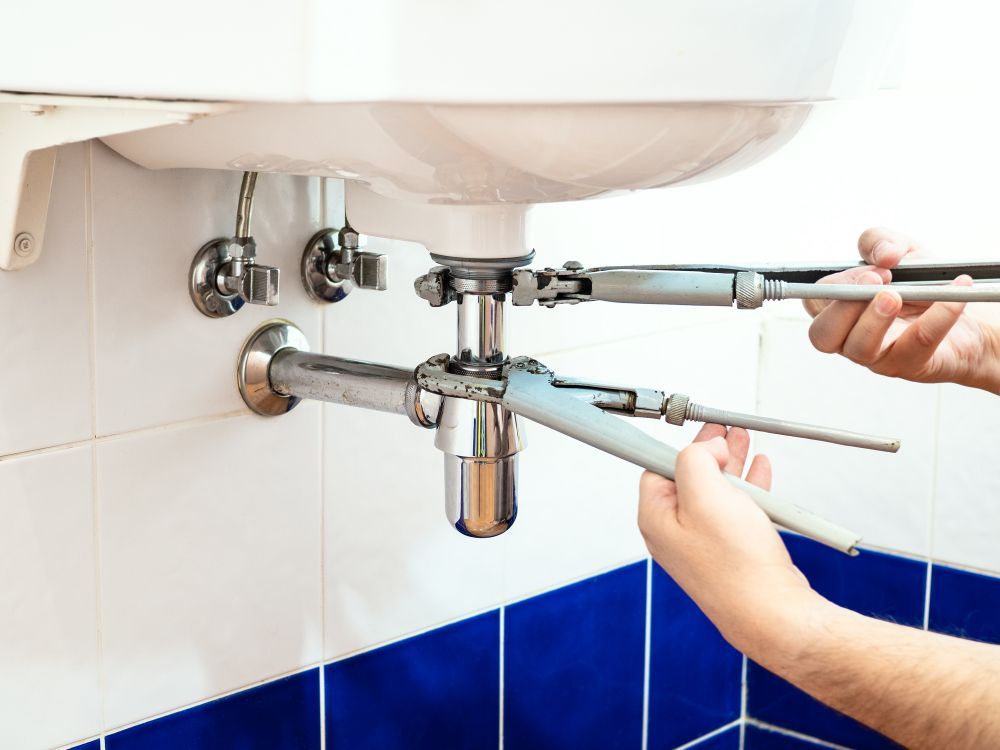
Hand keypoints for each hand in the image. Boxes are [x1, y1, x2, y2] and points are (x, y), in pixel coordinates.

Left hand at [638, 424, 824, 659]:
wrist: (773, 613)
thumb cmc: (738, 566)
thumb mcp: (707, 495)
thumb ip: (696, 460)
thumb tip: (703, 447)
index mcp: (657, 518)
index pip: (658, 468)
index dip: (685, 447)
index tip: (703, 432)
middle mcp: (675, 533)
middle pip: (688, 478)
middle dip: (710, 452)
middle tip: (726, 432)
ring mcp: (702, 545)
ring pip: (714, 493)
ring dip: (731, 466)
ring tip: (745, 444)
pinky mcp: (728, 553)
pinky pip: (734, 512)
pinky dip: (747, 489)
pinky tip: (760, 474)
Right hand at [805, 227, 999, 391]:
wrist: (970, 315)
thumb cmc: (923, 286)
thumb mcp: (901, 251)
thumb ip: (880, 241)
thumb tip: (882, 254)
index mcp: (839, 309)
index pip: (815, 303)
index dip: (837, 287)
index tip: (871, 270)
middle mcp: (851, 336)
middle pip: (823, 336)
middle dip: (843, 308)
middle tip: (877, 282)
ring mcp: (879, 356)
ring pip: (860, 348)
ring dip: (875, 319)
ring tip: (897, 296)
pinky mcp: (913, 365)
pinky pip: (918, 344)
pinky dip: (938, 315)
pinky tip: (955, 293)